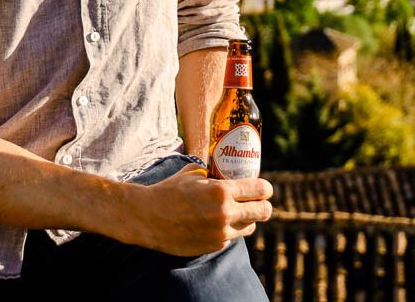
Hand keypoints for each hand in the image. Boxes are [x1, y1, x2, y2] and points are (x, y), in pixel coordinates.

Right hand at [118, 165, 273, 256]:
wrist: (148, 217)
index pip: (260, 190)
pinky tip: (221, 222)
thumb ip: (214, 173)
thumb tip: (228, 167)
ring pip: (250, 227)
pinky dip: (231, 229)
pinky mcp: (213, 246)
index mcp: (221, 191)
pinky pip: (232, 237)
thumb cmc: (170, 190)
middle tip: (260, 201)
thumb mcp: (194, 173)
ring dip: (249, 218)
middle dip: (264, 205)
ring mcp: (220, 233)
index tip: (265, 188)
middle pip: (263, 212)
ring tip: (241, 211)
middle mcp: (224, 214)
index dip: (266, 189)